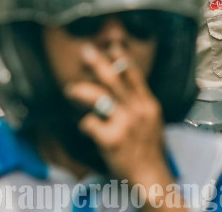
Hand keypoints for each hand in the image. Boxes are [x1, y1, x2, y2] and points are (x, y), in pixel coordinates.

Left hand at [64, 45, 171, 188]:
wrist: (151, 177)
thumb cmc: (147, 148)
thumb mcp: (151, 120)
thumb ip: (138, 101)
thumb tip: (121, 82)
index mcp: (148, 104)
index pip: (135, 75)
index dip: (122, 58)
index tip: (111, 44)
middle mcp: (138, 110)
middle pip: (115, 80)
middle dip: (98, 63)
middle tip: (85, 51)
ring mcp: (125, 124)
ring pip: (98, 97)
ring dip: (80, 91)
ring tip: (70, 90)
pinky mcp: (112, 139)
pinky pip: (89, 123)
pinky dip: (84, 124)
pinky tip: (86, 129)